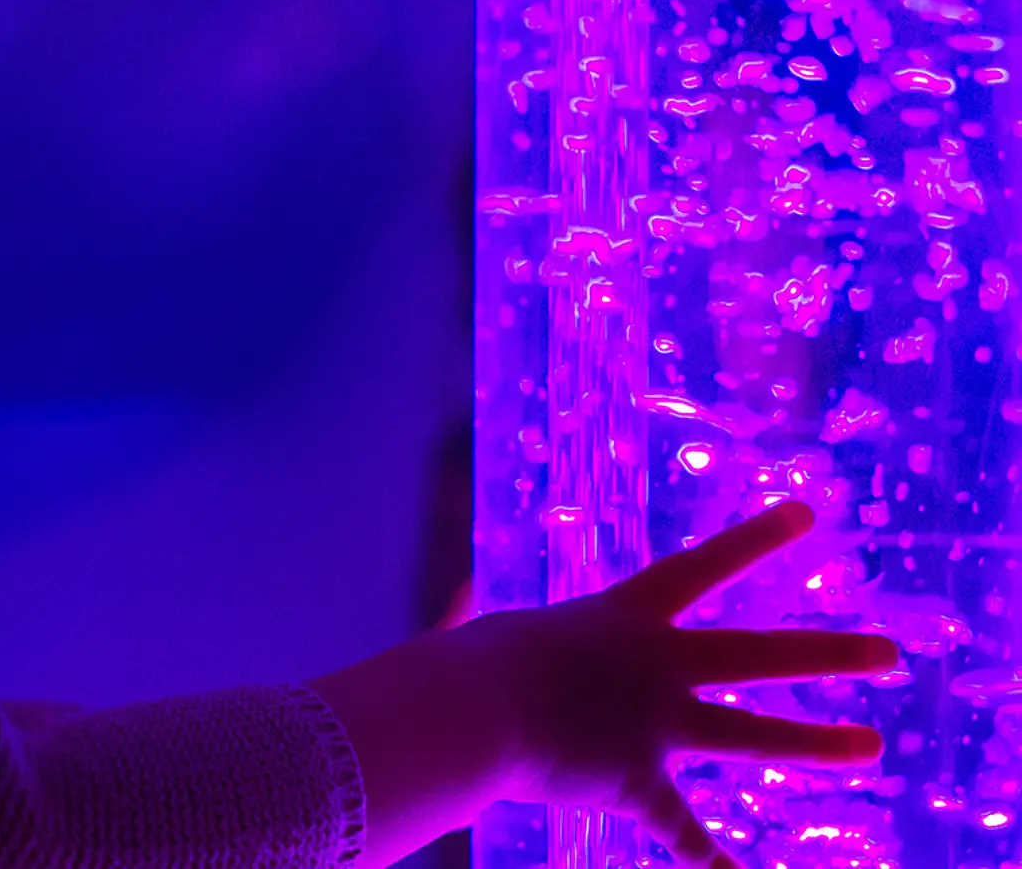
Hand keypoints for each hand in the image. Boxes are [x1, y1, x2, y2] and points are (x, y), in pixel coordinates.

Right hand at [456, 500, 895, 868]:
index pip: (702, 566)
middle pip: (760, 655)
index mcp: (621, 616)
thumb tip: (460, 605)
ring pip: (752, 734)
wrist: (475, 711)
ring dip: (815, 742)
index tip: (808, 516)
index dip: (755, 538)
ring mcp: (655, 724)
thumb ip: (489, 621)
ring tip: (872, 746)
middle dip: (829, 653)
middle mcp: (655, 665)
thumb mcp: (486, 629)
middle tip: (890, 652)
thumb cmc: (469, 664)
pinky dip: (710, 859)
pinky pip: (682, 830)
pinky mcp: (638, 782)